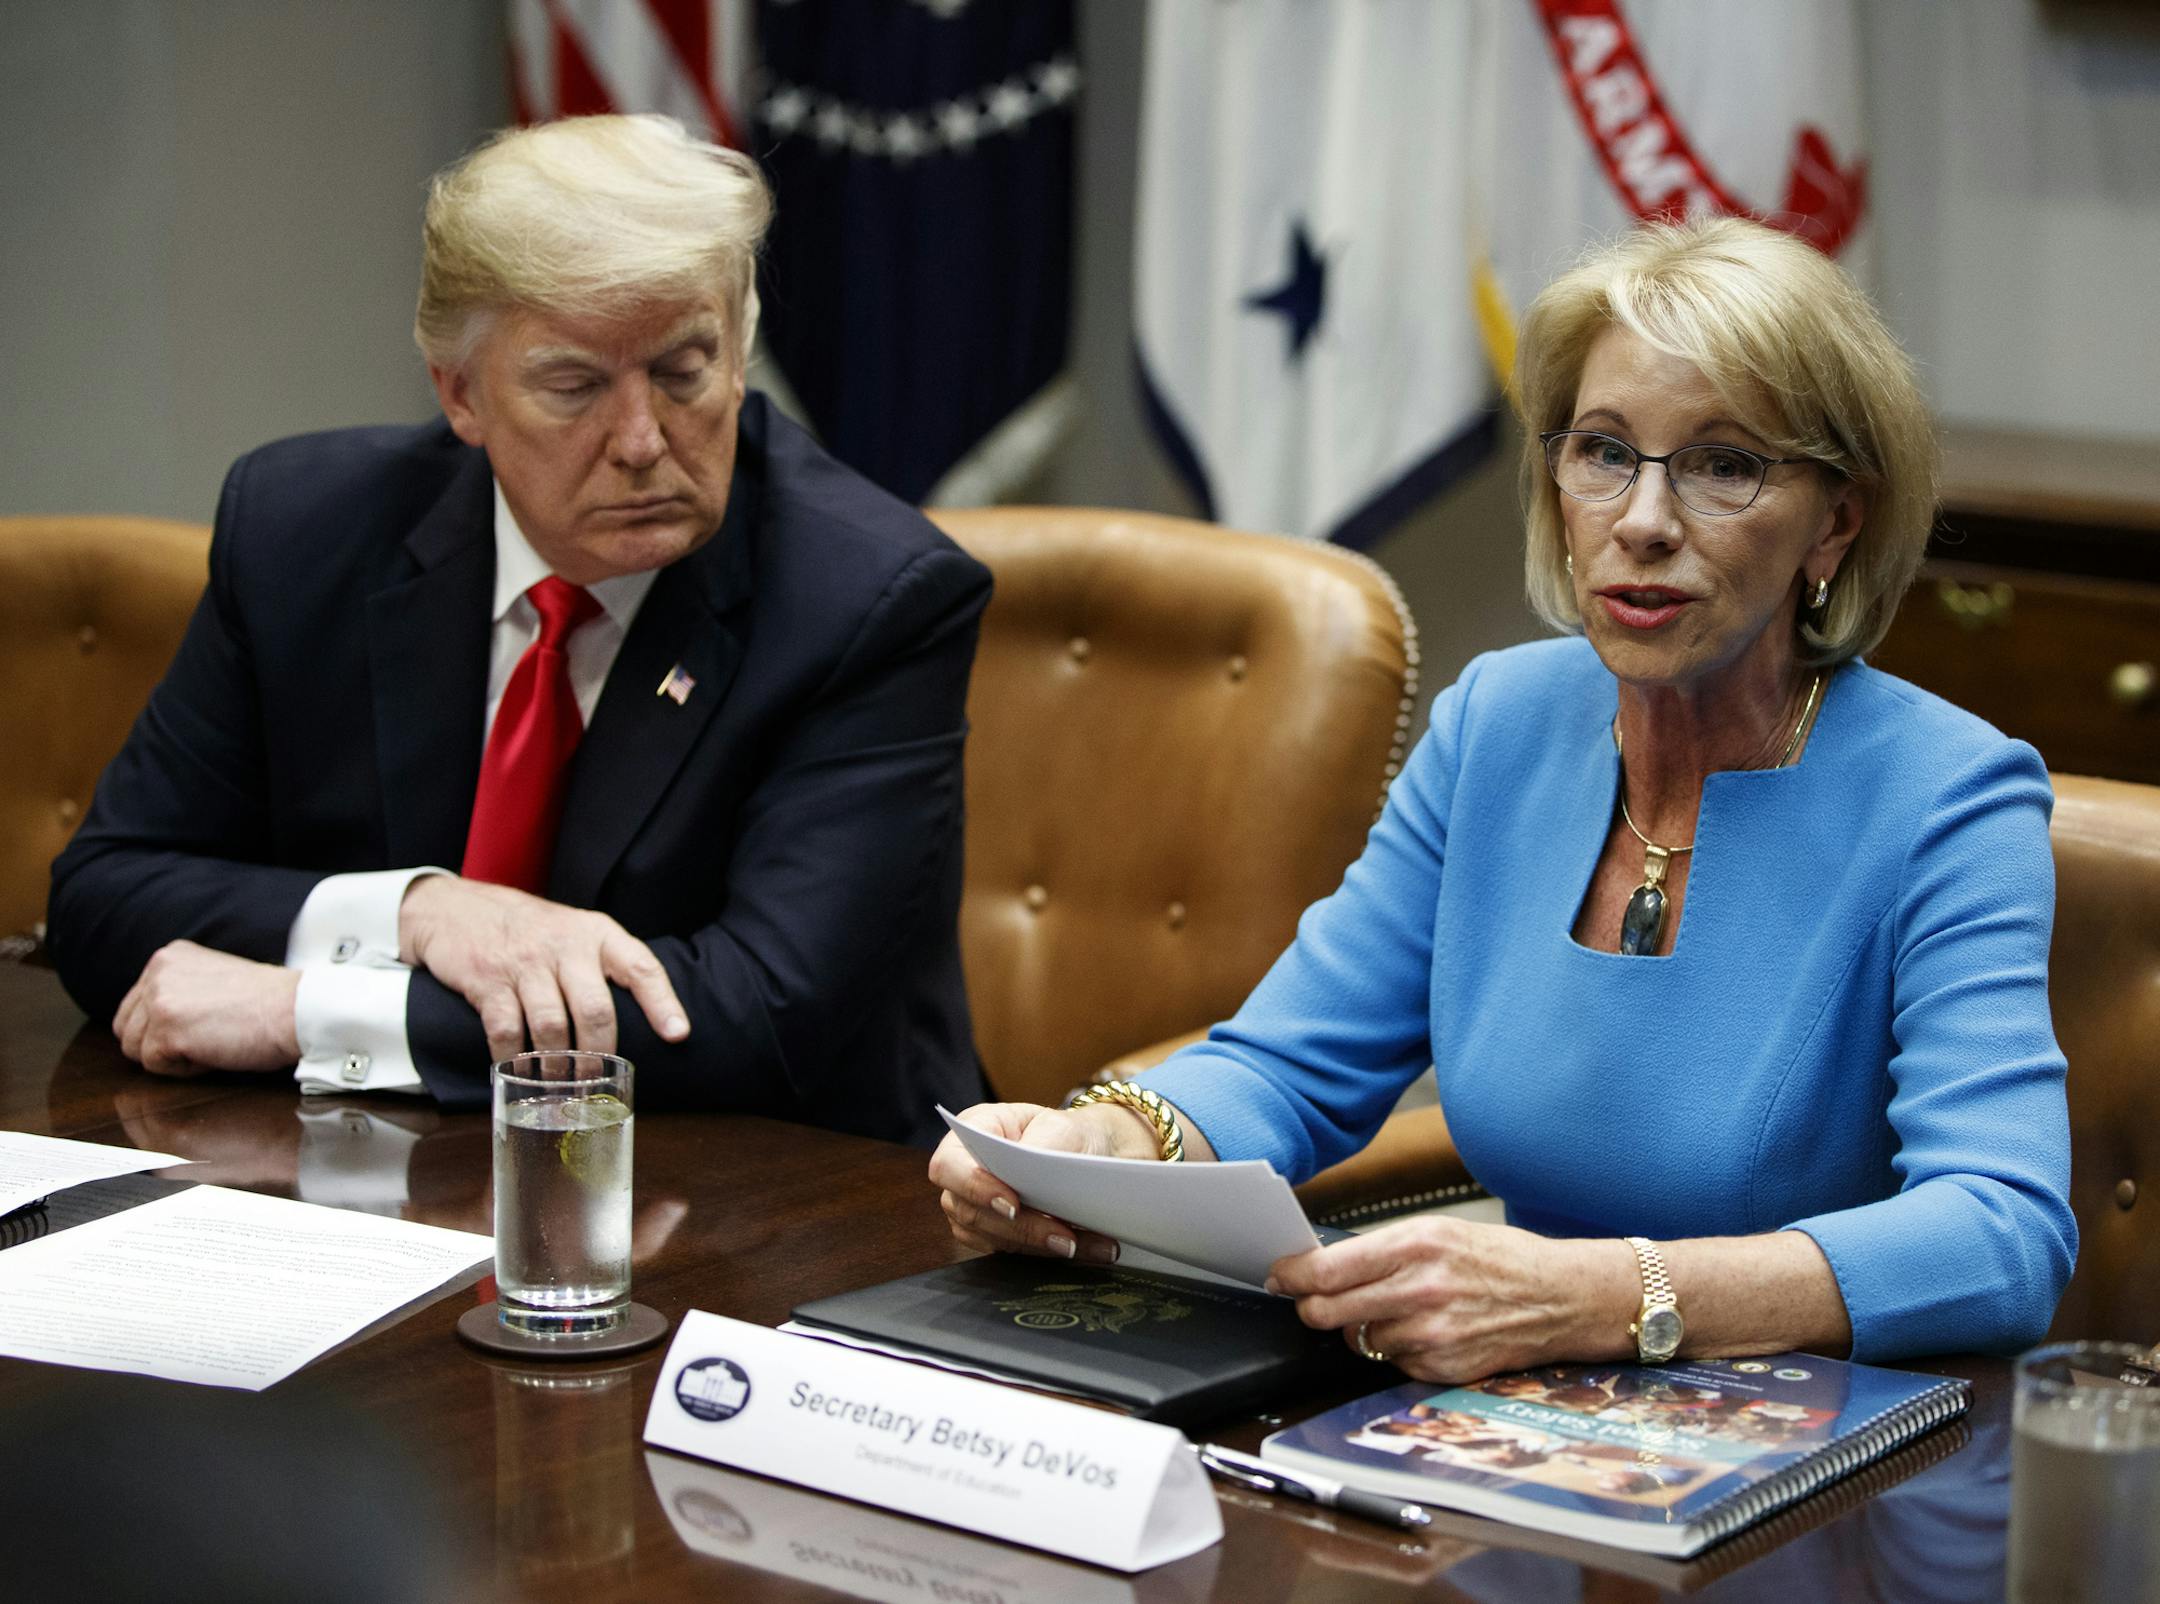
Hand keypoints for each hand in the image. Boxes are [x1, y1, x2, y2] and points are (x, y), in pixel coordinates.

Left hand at [113, 940, 302, 1076]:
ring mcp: (158, 1001)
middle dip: (161, 1043)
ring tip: (213, 1040)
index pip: (133, 1007)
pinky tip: (216, 1049)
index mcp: (167, 957)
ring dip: (173, 1055)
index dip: (165, 1028)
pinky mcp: (166, 1031)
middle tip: (208, 1035)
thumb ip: (177, 990)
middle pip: (127, 1030)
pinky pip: (156, 1067)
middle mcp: (157, 973)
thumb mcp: (211, 979)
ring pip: (136, 1050)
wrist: (299, 1009)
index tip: (204, 1023)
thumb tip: (148, 1024)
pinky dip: (186, 1069)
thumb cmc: (268, 1002)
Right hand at [398, 875, 687, 1061]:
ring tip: (561, 1084)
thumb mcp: (574, 932)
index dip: (662, 1003)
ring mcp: (525, 962)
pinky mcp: (487, 979)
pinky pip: (506, 1029)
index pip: (640, 966)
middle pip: (595, 1008)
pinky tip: (517, 1070)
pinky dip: (512, 1057)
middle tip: (597, 1078)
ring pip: (552, 1025)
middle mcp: (566, 946)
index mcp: (597, 934)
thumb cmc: (528, 929)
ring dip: (557, 1063)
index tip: (678, 1035)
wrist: (454, 907)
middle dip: (599, 1051)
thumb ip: (603, 966)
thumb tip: (642, 1020)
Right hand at [927, 1101, 1154, 1262]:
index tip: (1013, 1205)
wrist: (1087, 1152)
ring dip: (1040, 1246)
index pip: (949, 1166)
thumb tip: (1029, 1177)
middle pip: (970, 1212)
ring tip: (1082, 1245)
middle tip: (1065, 1238)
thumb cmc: (1066, 1132)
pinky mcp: (993, 1234)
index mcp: (972, 1132)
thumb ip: (1041, 1148)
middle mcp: (963, 1173)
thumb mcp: (1060, 1127)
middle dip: (1022, 1228)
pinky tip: (1085, 1250)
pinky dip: (1049, 1253)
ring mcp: (974, 1207)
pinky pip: (1013, 1252)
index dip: (973, 1188)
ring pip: (992, 1238)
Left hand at [1266, 1216, 1630, 1382]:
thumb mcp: (1437, 1232)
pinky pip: (1392, 1361)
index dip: (1291, 1276)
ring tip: (1395, 1309)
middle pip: (1327, 1312)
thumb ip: (1380, 1250)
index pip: (1326, 1270)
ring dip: (1361, 1328)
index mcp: (1415, 1245)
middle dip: (1312, 1307)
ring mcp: (1431, 1334)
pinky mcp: (1443, 1367)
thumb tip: (1320, 1266)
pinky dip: (1397, 1349)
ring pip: (1358, 1339)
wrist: (1559, 1296)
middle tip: (1314, 1301)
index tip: (1278, 1276)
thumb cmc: (1496, 1258)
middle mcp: (1419, 1290)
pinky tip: (1425, 1331)